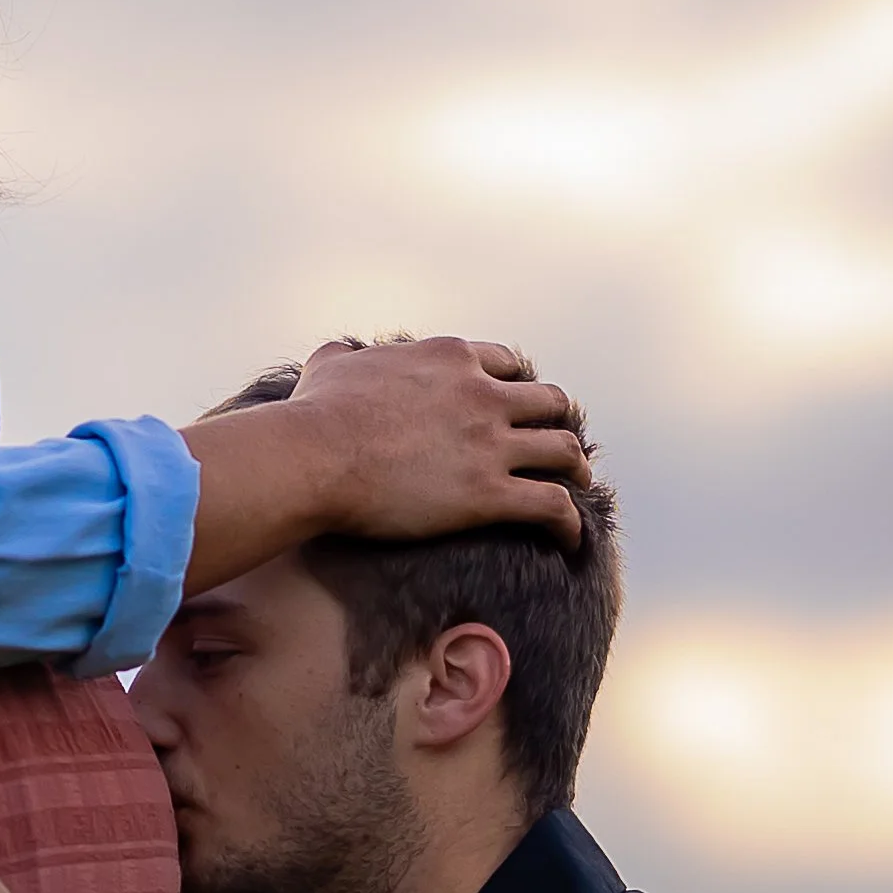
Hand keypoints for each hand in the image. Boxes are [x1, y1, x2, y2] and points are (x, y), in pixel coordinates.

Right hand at [292, 336, 588, 549]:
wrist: (313, 456)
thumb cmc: (313, 415)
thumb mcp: (330, 365)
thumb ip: (346, 354)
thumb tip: (340, 355)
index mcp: (449, 359)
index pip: (506, 364)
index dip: (515, 385)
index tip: (516, 406)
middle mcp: (481, 394)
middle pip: (548, 401)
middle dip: (556, 422)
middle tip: (554, 444)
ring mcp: (490, 444)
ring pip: (563, 450)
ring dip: (576, 468)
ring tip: (578, 484)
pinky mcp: (488, 493)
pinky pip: (553, 507)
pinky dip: (569, 522)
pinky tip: (569, 538)